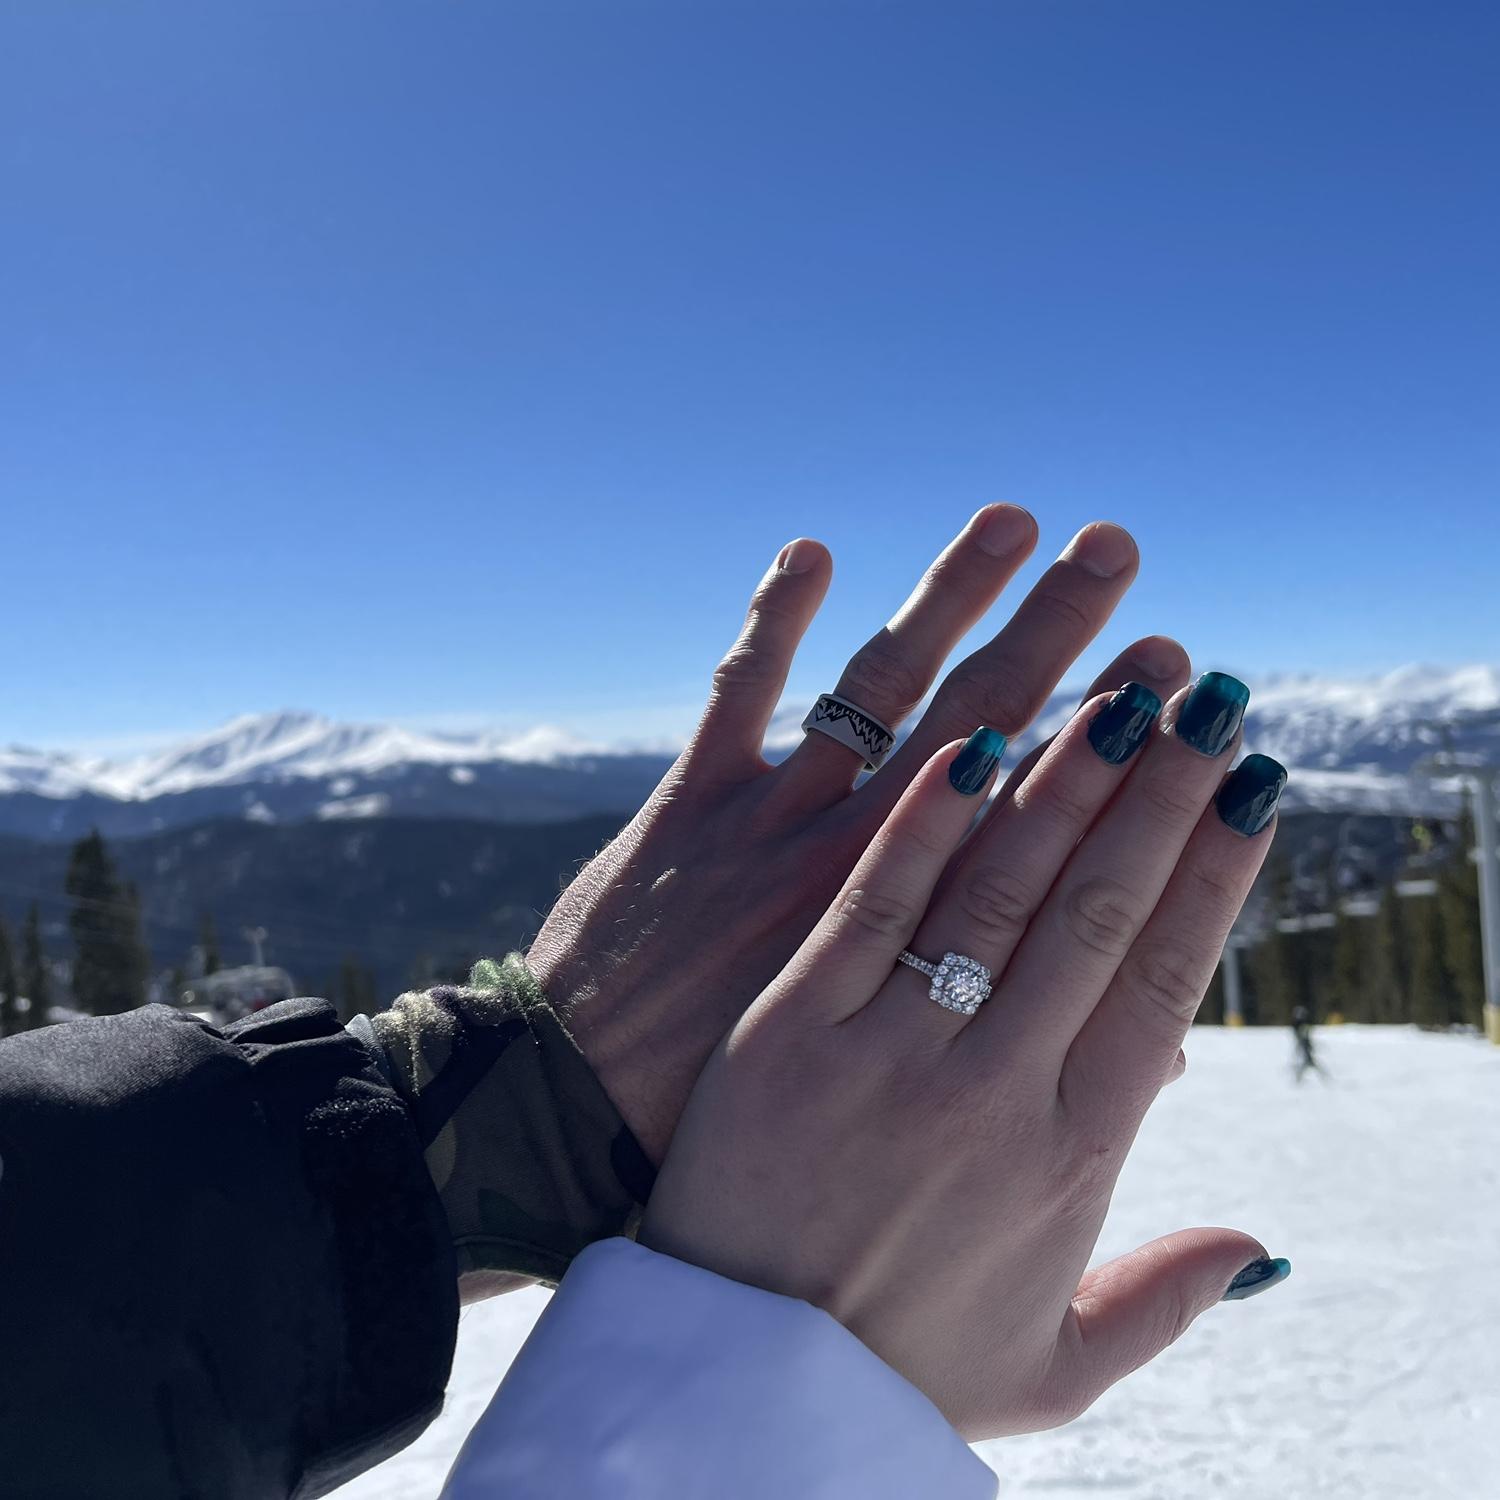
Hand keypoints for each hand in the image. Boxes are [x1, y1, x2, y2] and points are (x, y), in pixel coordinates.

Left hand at [530, 506, 1192, 1160]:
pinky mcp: (694, 805)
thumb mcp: (904, 1108)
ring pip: (883, 692)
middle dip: (1070, 650)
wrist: (586, 1120)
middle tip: (1131, 573)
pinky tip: (811, 549)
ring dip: (950, 600)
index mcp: (930, 954)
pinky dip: (773, 622)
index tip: (1202, 709)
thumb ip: (1040, 1074)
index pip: (1060, 837)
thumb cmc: (759, 1139)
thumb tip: (1168, 1066)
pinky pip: (741, 696)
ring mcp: (779, 829)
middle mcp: (867, 873)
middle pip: (990, 735)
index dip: (1139, 769)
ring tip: (1020, 523)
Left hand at [640, 681, 1287, 1437]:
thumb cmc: (899, 1366)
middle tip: (1205, 692)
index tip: (1254, 785)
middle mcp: (996, 1090)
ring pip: (995, 889)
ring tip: (1115, 688)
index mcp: (1074, 1158)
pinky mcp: (787, 1029)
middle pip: (1098, 908)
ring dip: (1062, 778)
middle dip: (1159, 791)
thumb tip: (1263, 1246)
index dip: (1216, 871)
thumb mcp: (1055, 1365)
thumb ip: (1163, 1298)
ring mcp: (888, 1051)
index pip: (1168, 979)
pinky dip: (919, 824)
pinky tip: (966, 745)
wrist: (738, 1380)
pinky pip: (867, 906)